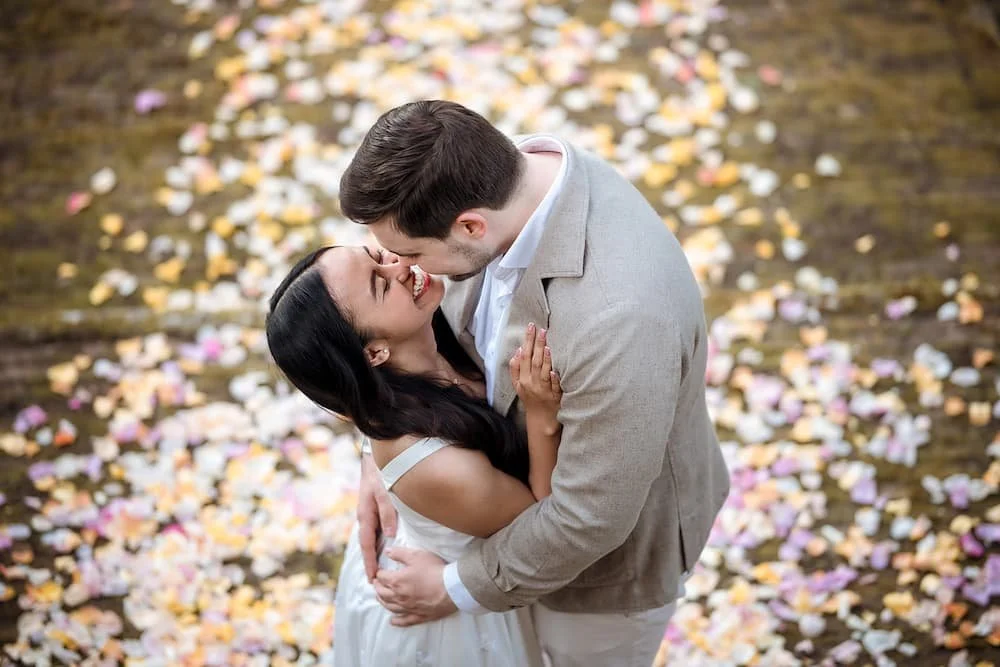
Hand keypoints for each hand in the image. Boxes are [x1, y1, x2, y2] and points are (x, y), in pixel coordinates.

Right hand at [358, 453, 397, 581]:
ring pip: (371, 538)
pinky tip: (384, 548)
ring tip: (379, 570)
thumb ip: (388, 513)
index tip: (372, 578)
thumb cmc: (380, 474)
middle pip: (367, 545)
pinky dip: (377, 542)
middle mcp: (365, 517)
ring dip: (373, 554)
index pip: (366, 545)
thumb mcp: (385, 492)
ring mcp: (369, 513)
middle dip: (370, 562)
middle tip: (375, 582)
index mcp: (365, 515)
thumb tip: (390, 536)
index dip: (369, 562)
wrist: (375, 459)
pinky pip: (375, 530)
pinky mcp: (374, 509)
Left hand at [373, 548, 457, 625]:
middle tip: (376, 584)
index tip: (379, 571)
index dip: (379, 573)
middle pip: (383, 593)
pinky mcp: (419, 616)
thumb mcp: (417, 555)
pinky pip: (404, 620)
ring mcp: (408, 608)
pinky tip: (392, 621)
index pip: (382, 577)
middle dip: (378, 587)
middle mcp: (399, 597)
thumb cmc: (434, 570)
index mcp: (397, 581)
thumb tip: (387, 552)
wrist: (451, 588)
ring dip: (383, 602)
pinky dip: (397, 621)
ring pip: (390, 607)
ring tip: (380, 598)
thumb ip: (400, 553)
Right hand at [509, 323, 561, 431]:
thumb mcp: (518, 385)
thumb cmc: (530, 398)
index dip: (527, 341)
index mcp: (523, 379)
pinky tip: (555, 371)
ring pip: (543, 372)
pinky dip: (554, 379)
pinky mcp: (554, 396)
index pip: (524, 356)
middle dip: (537, 344)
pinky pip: (554, 387)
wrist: (540, 418)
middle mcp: (532, 383)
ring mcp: (543, 390)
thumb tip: (518, 351)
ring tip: (547, 345)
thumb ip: (515, 369)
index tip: (531, 327)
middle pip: (534, 361)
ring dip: (545, 359)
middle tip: (541, 330)